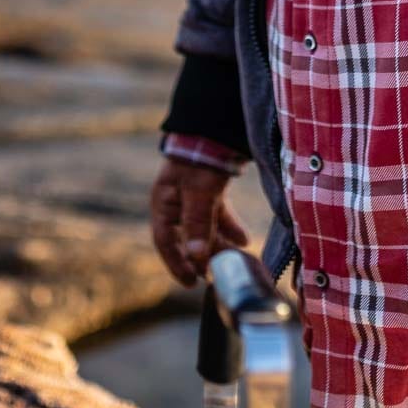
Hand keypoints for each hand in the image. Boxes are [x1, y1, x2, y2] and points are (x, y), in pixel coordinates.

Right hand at [150, 157, 249, 287]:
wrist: (214, 125)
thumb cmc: (200, 158)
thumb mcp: (199, 192)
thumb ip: (198, 223)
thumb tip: (197, 256)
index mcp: (164, 203)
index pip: (165, 241)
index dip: (177, 263)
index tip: (192, 282)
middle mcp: (175, 201)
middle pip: (186, 237)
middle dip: (202, 257)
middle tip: (217, 275)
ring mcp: (193, 195)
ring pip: (204, 228)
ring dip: (218, 244)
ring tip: (236, 259)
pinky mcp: (209, 189)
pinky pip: (216, 215)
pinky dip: (228, 227)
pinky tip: (244, 240)